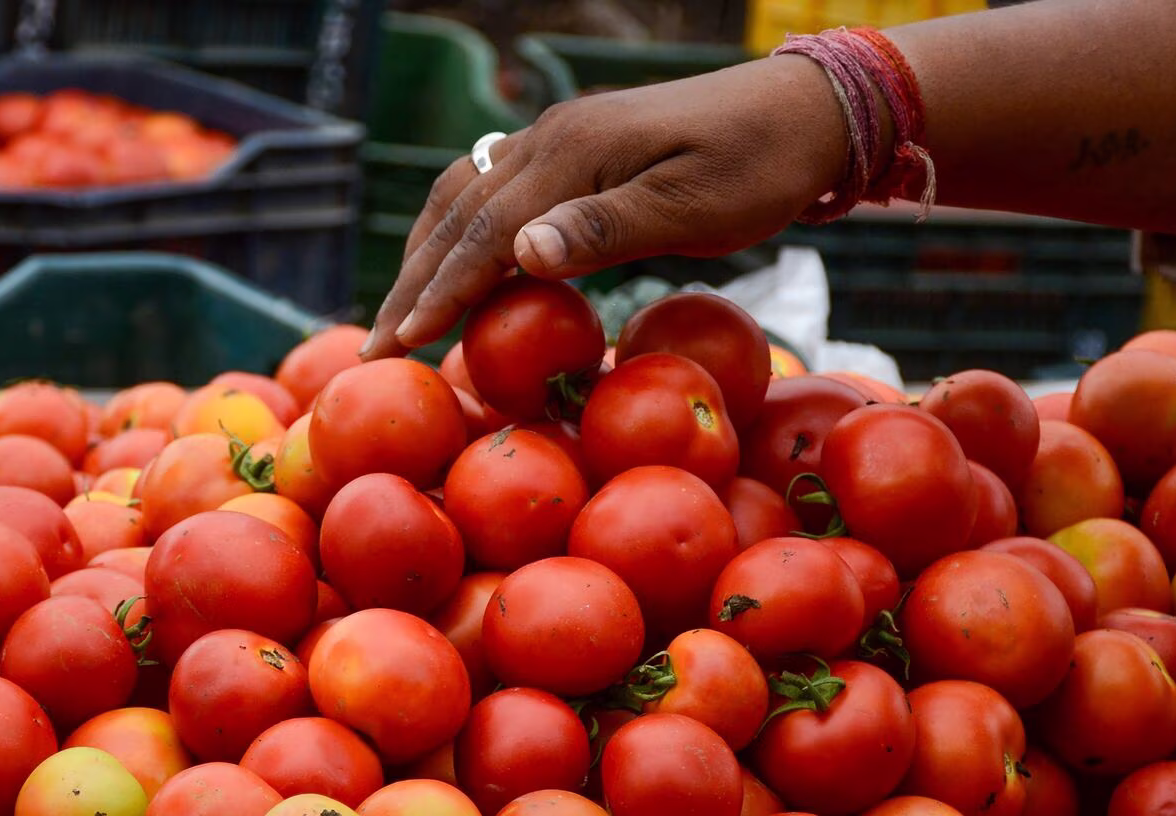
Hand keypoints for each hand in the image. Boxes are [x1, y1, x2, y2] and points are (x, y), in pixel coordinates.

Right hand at [360, 54, 850, 359]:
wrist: (800, 111)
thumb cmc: (757, 169)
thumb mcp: (693, 209)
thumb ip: (604, 230)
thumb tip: (518, 255)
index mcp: (574, 152)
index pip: (485, 232)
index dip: (440, 291)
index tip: (402, 343)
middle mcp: (551, 138)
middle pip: (457, 213)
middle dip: (413, 282)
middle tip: (375, 345)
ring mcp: (559, 139)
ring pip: (465, 196)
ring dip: (426, 255)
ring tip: (400, 313)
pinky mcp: (574, 149)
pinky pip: (493, 190)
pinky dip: (459, 233)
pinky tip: (454, 267)